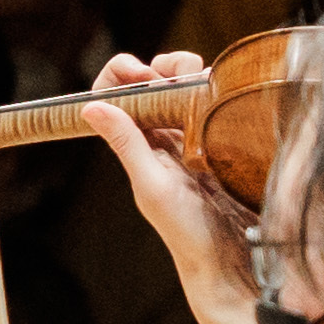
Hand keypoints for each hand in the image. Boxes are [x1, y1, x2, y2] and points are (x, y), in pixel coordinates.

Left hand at [77, 53, 260, 323]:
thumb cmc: (187, 232)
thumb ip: (128, 145)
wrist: (232, 258)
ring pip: (188, 86)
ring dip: (194, 74)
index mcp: (137, 142)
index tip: (141, 72)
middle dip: (165, 65)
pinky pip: (218, 103)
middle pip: (156, 79)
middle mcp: (162, 134)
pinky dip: (219, 91)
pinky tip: (227, 95)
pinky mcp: (227, 140)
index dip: (121, 73)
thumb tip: (91, 107)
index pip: (114, 92)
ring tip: (205, 84)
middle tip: (179, 75)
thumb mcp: (153, 187)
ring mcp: (196, 135)